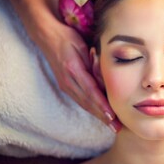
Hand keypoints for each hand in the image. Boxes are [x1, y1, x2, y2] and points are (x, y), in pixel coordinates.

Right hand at [38, 17, 121, 131]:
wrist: (46, 36)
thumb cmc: (67, 37)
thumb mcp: (82, 46)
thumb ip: (93, 63)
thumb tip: (105, 79)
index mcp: (74, 69)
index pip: (91, 91)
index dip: (102, 104)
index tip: (112, 116)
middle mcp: (68, 81)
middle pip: (88, 102)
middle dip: (103, 116)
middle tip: (116, 128)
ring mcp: (65, 84)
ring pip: (84, 104)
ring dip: (98, 116)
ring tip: (111, 125)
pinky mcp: (65, 85)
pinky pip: (80, 100)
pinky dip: (91, 109)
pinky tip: (100, 115)